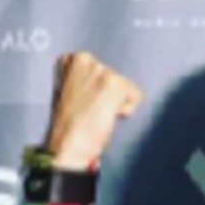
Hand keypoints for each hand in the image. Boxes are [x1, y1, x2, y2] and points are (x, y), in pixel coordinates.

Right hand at [43, 52, 143, 169]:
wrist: (68, 145)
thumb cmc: (69, 124)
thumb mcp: (70, 92)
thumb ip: (85, 80)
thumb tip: (103, 83)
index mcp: (71, 60)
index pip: (100, 69)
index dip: (96, 89)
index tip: (85, 101)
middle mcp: (85, 59)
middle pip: (114, 75)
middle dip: (108, 94)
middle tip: (92, 110)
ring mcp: (101, 70)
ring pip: (125, 85)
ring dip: (116, 102)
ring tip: (98, 114)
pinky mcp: (114, 83)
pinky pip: (135, 95)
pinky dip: (127, 109)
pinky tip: (109, 116)